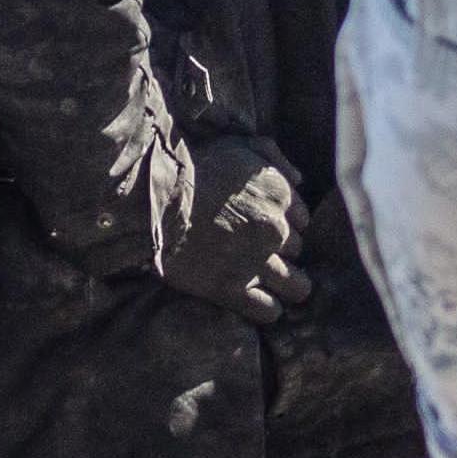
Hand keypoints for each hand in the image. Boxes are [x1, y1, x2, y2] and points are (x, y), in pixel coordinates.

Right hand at [161, 147, 312, 318]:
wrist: (153, 201)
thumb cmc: (194, 169)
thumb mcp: (238, 146)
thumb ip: (274, 157)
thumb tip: (300, 181)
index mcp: (279, 195)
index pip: (303, 220)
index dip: (286, 223)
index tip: (265, 224)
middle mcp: (275, 230)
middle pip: (297, 250)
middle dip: (281, 250)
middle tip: (258, 249)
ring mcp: (256, 262)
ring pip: (297, 286)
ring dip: (285, 284)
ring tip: (267, 282)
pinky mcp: (233, 290)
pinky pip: (270, 311)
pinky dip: (267, 308)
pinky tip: (255, 299)